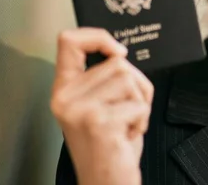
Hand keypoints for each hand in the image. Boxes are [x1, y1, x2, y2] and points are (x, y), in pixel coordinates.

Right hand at [50, 28, 153, 184]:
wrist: (107, 181)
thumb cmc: (110, 143)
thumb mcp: (99, 104)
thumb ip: (104, 77)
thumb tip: (119, 51)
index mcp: (64, 88)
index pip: (69, 41)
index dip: (97, 36)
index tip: (118, 50)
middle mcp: (65, 97)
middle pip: (118, 63)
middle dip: (136, 85)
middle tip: (128, 111)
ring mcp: (79, 110)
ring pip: (130, 80)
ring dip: (140, 103)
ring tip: (127, 123)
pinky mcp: (98, 122)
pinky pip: (138, 104)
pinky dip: (143, 120)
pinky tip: (127, 135)